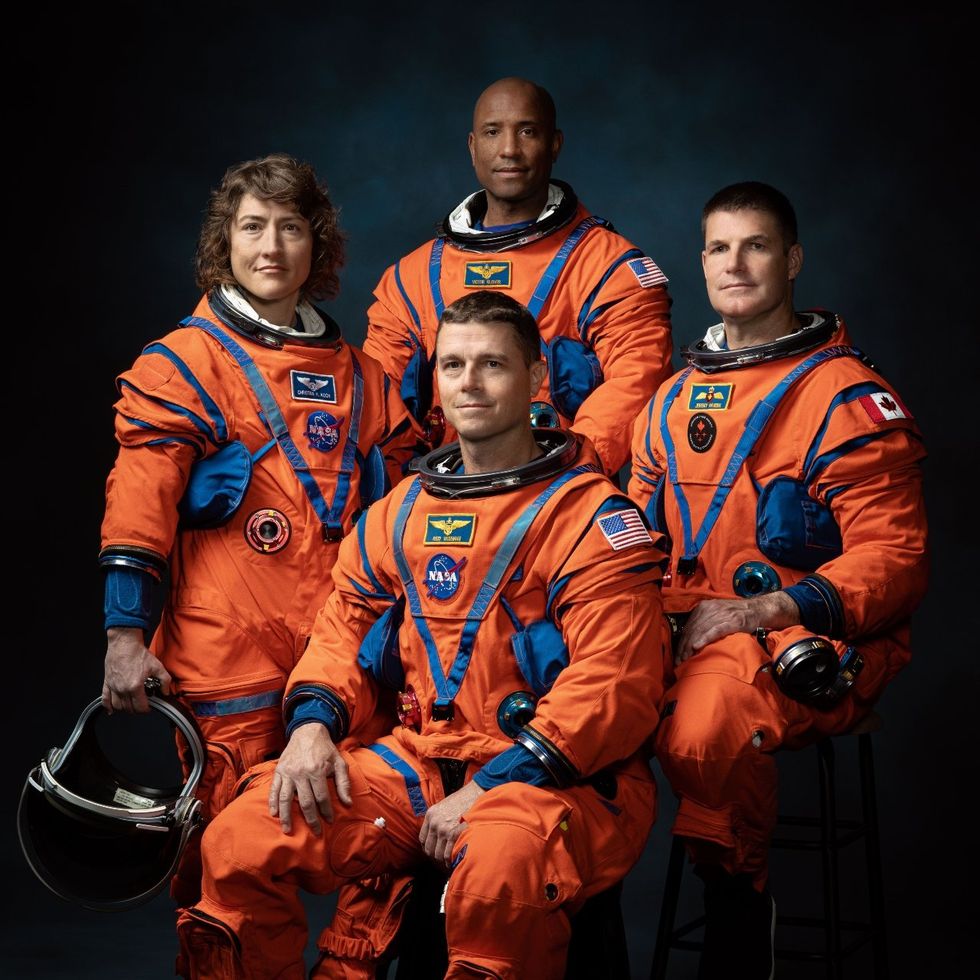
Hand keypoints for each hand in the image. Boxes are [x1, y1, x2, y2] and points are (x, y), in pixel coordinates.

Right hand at [102, 627, 172, 712]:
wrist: (124, 644)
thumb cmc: (138, 654)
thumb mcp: (157, 666)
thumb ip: (164, 681)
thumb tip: (165, 691)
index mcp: (135, 686)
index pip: (140, 707)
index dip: (146, 709)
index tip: (149, 706)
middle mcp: (122, 689)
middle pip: (129, 708)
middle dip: (137, 709)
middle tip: (142, 703)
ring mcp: (113, 687)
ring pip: (118, 706)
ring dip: (125, 708)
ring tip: (131, 703)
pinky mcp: (107, 683)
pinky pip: (104, 699)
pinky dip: (107, 706)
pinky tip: (111, 710)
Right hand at [269, 723, 351, 834]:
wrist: (308, 731)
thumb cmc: (325, 749)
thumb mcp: (339, 762)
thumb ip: (344, 783)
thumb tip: (348, 803)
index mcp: (317, 770)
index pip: (322, 797)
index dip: (326, 811)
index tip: (329, 821)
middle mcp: (301, 773)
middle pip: (305, 802)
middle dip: (310, 819)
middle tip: (315, 832)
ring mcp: (288, 772)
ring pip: (286, 799)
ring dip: (287, 816)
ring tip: (288, 830)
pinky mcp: (279, 771)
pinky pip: (274, 789)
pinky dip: (273, 802)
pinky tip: (274, 813)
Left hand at [419, 780, 484, 867]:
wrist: (476, 794)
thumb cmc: (463, 800)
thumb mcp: (444, 807)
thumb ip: (438, 820)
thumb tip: (437, 836)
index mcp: (430, 815)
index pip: (423, 839)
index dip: (428, 848)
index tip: (434, 852)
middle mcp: (434, 822)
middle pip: (429, 848)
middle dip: (436, 857)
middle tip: (443, 862)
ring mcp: (443, 829)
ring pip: (437, 854)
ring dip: (443, 862)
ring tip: (449, 864)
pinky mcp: (453, 834)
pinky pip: (448, 854)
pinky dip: (450, 861)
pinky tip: (454, 862)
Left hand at [675, 592, 799, 663]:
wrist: (757, 610)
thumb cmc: (736, 615)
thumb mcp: (717, 614)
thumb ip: (704, 623)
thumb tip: (690, 640)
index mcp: (704, 607)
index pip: (688, 626)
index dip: (681, 642)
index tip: (677, 655)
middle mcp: (710, 609)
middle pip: (692, 630)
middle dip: (683, 647)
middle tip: (679, 661)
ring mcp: (721, 614)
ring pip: (700, 630)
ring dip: (690, 646)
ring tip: (686, 659)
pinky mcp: (731, 621)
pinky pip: (714, 630)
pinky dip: (704, 638)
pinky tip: (697, 646)